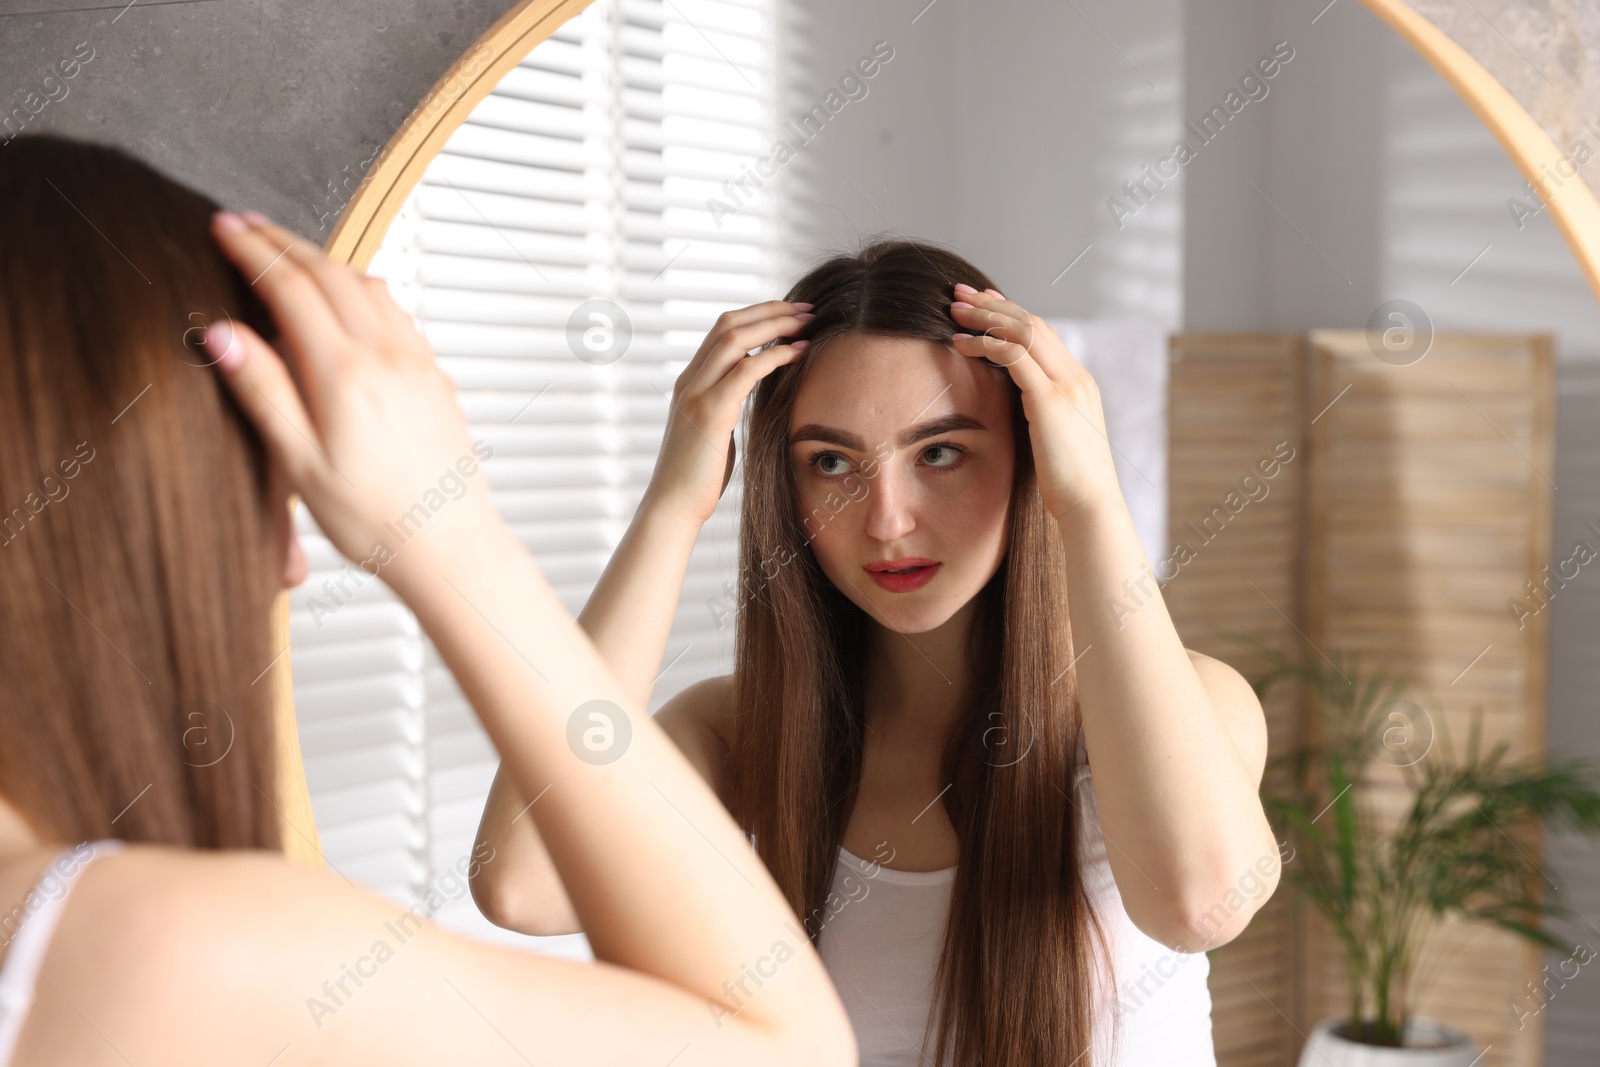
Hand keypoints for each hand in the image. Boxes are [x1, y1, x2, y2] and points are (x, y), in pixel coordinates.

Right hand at [202, 210, 500, 583]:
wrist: (451, 547)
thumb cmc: (376, 520)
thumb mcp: (300, 464)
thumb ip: (264, 392)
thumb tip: (222, 335)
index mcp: (345, 374)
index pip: (289, 287)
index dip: (251, 251)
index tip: (223, 229)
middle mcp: (388, 357)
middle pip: (328, 272)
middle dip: (282, 241)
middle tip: (245, 224)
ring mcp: (418, 363)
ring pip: (367, 285)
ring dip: (323, 258)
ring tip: (288, 251)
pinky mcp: (436, 376)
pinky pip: (397, 312)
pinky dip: (361, 287)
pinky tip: (348, 297)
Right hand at [643, 300, 813, 526]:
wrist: (673, 505)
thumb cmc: (698, 476)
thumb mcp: (713, 430)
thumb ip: (726, 404)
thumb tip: (751, 392)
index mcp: (690, 382)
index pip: (722, 330)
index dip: (758, 315)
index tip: (792, 314)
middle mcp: (690, 380)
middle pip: (728, 324)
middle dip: (770, 310)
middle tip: (807, 309)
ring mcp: (697, 393)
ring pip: (736, 338)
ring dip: (776, 325)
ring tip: (807, 323)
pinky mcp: (711, 412)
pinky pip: (746, 370)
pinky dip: (776, 355)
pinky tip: (799, 352)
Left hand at [947, 285, 1122, 519]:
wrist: (1091, 508)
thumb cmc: (1069, 487)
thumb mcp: (1055, 443)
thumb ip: (1040, 419)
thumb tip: (1015, 413)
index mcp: (1080, 385)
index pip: (1045, 335)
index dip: (1012, 315)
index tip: (986, 304)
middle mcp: (1076, 378)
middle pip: (1033, 322)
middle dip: (995, 304)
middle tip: (962, 293)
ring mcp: (1066, 386)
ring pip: (1023, 330)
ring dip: (985, 316)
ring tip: (954, 309)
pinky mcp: (1051, 400)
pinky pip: (1014, 356)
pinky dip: (986, 343)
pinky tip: (961, 343)